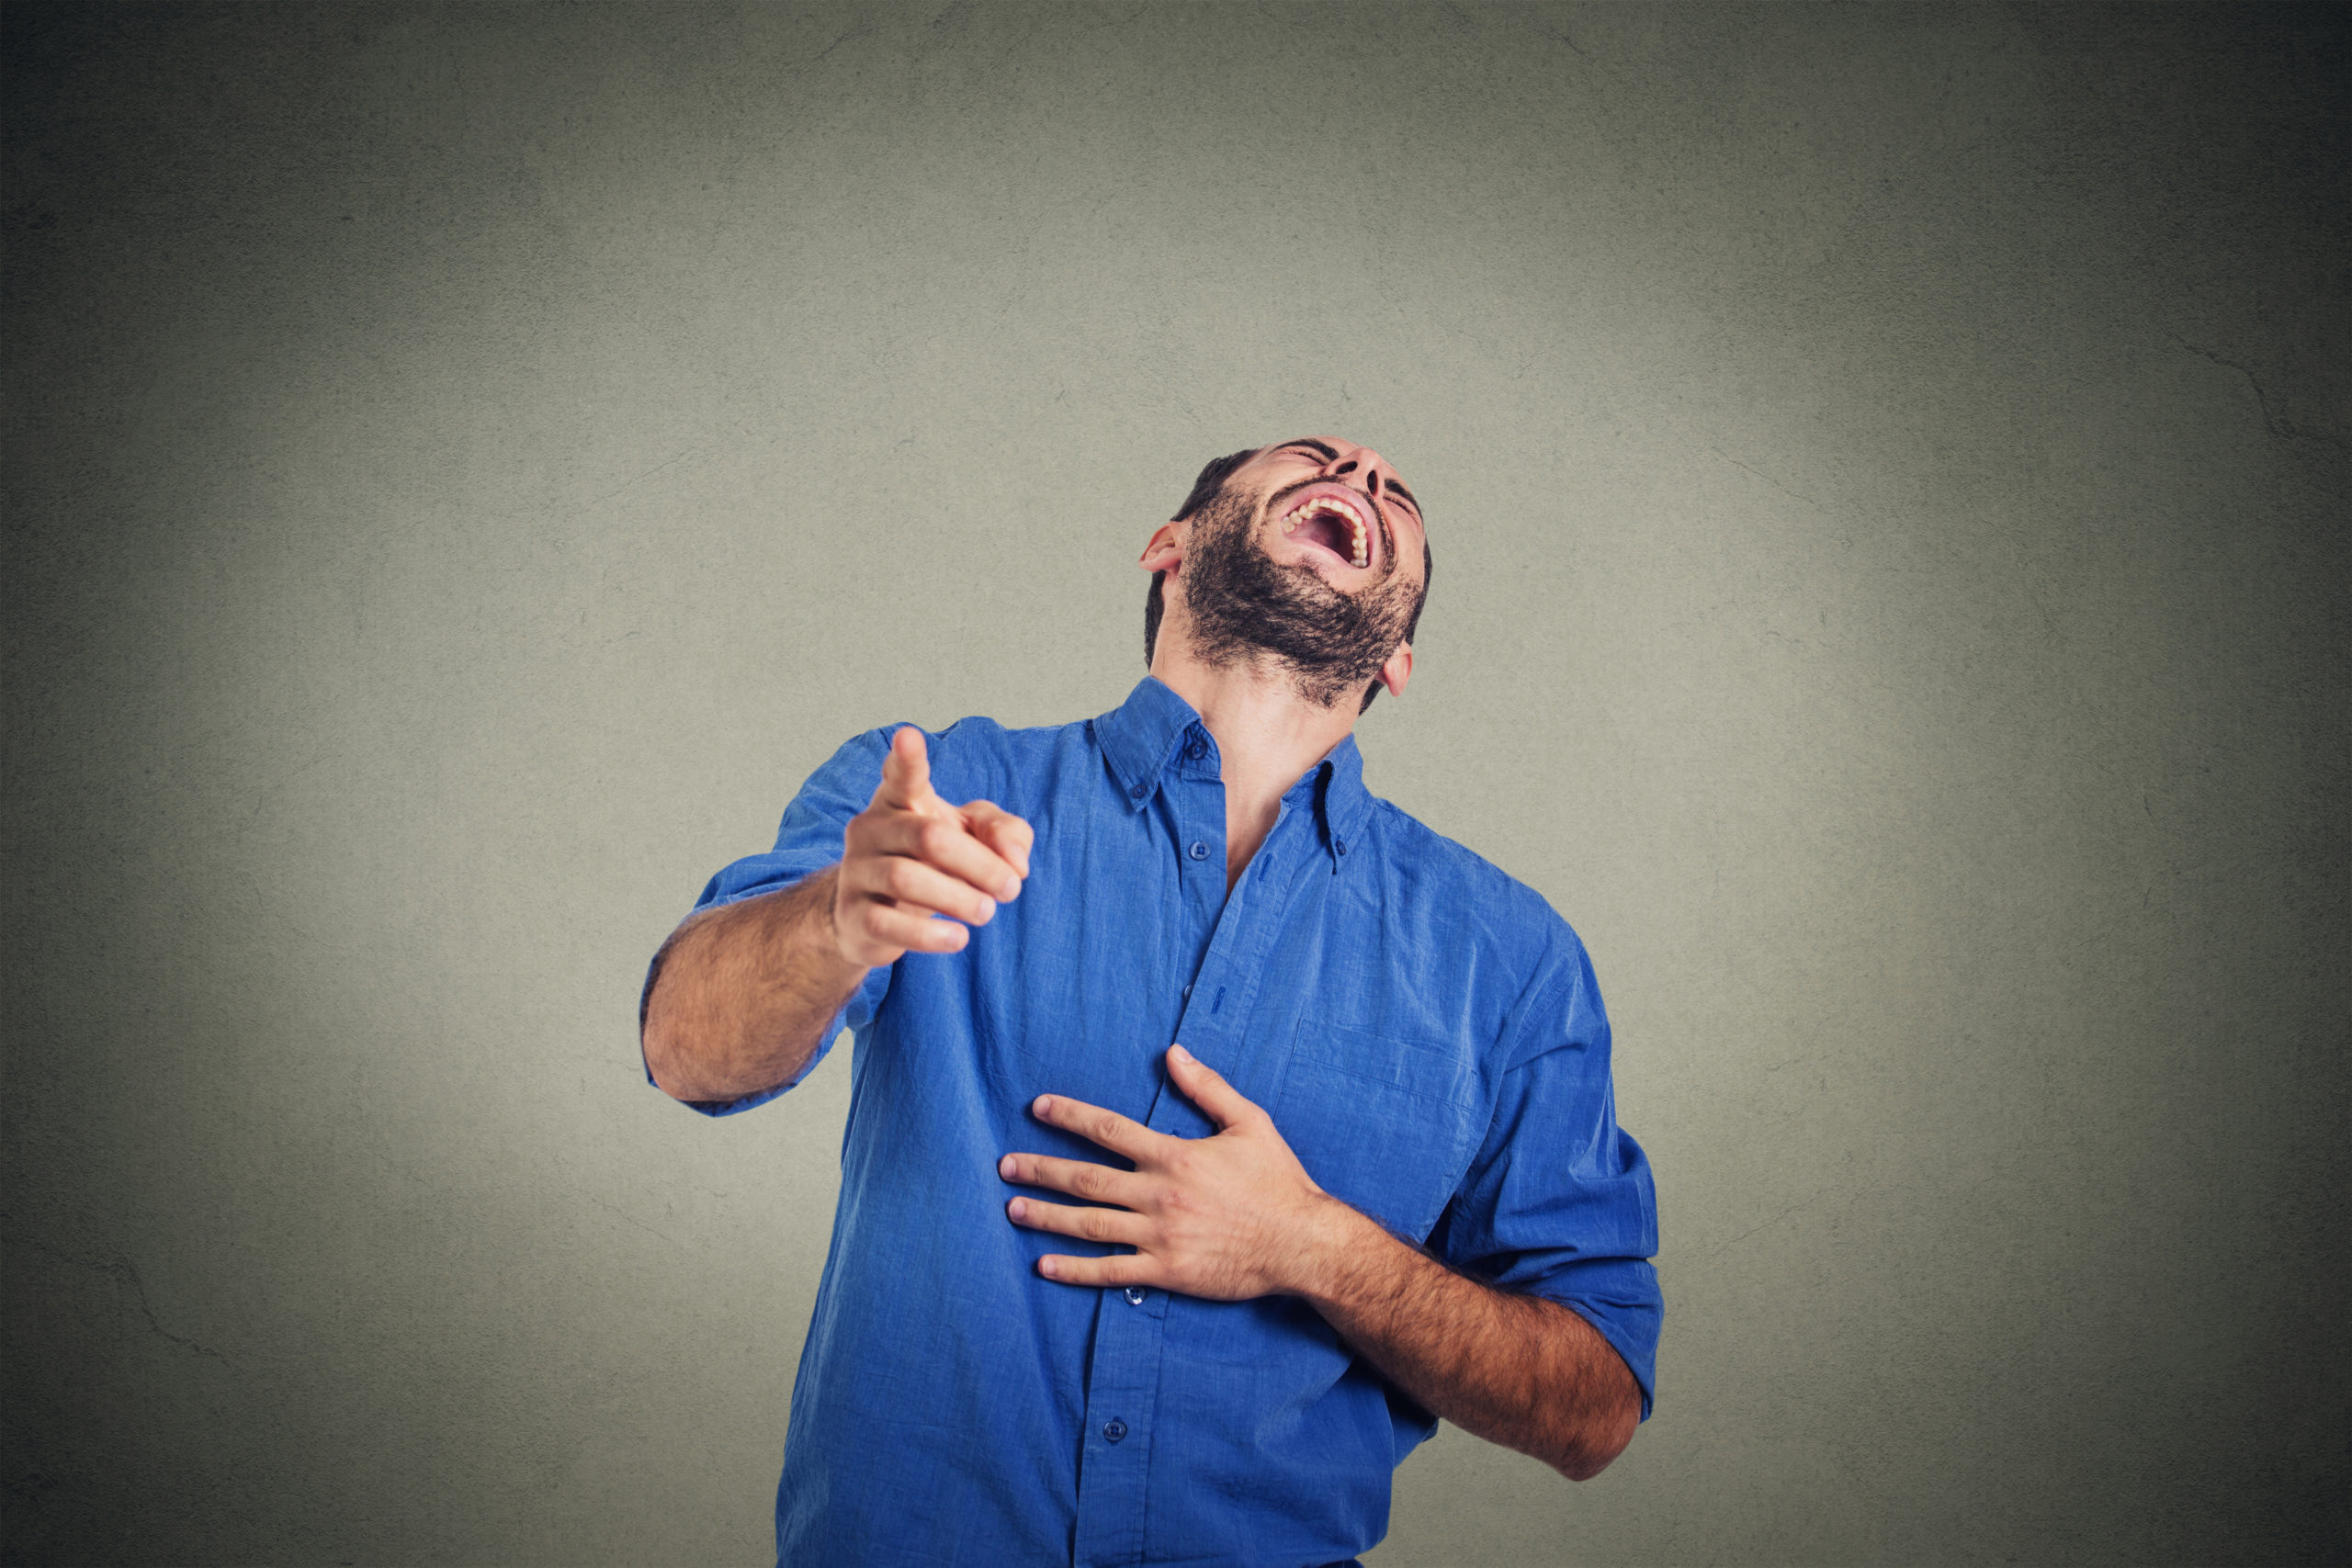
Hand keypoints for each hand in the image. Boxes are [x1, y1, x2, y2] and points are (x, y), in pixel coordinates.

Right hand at [832, 726, 1032, 967]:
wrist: (873, 919)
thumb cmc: (932, 863)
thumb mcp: (974, 838)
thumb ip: (1005, 834)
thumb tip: (1015, 864)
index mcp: (899, 801)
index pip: (900, 775)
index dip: (906, 758)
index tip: (909, 736)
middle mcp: (871, 829)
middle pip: (928, 836)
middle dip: (979, 864)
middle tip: (1010, 889)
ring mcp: (857, 871)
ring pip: (906, 878)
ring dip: (959, 898)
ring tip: (987, 913)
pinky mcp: (854, 916)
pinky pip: (890, 924)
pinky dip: (930, 935)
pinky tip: (958, 938)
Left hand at [999, 1045, 1345, 1299]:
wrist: (1303, 1243)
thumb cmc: (1279, 1181)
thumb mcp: (1250, 1122)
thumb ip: (1207, 1088)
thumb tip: (1173, 1053)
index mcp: (1175, 1156)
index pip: (1109, 1130)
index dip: (1069, 1117)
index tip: (1037, 1108)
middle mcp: (1159, 1195)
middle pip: (1085, 1179)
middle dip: (1041, 1169)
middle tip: (1005, 1165)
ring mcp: (1159, 1237)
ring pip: (1089, 1225)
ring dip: (1046, 1216)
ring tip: (1012, 1208)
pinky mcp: (1167, 1272)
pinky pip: (1111, 1272)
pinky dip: (1075, 1271)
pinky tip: (1045, 1266)